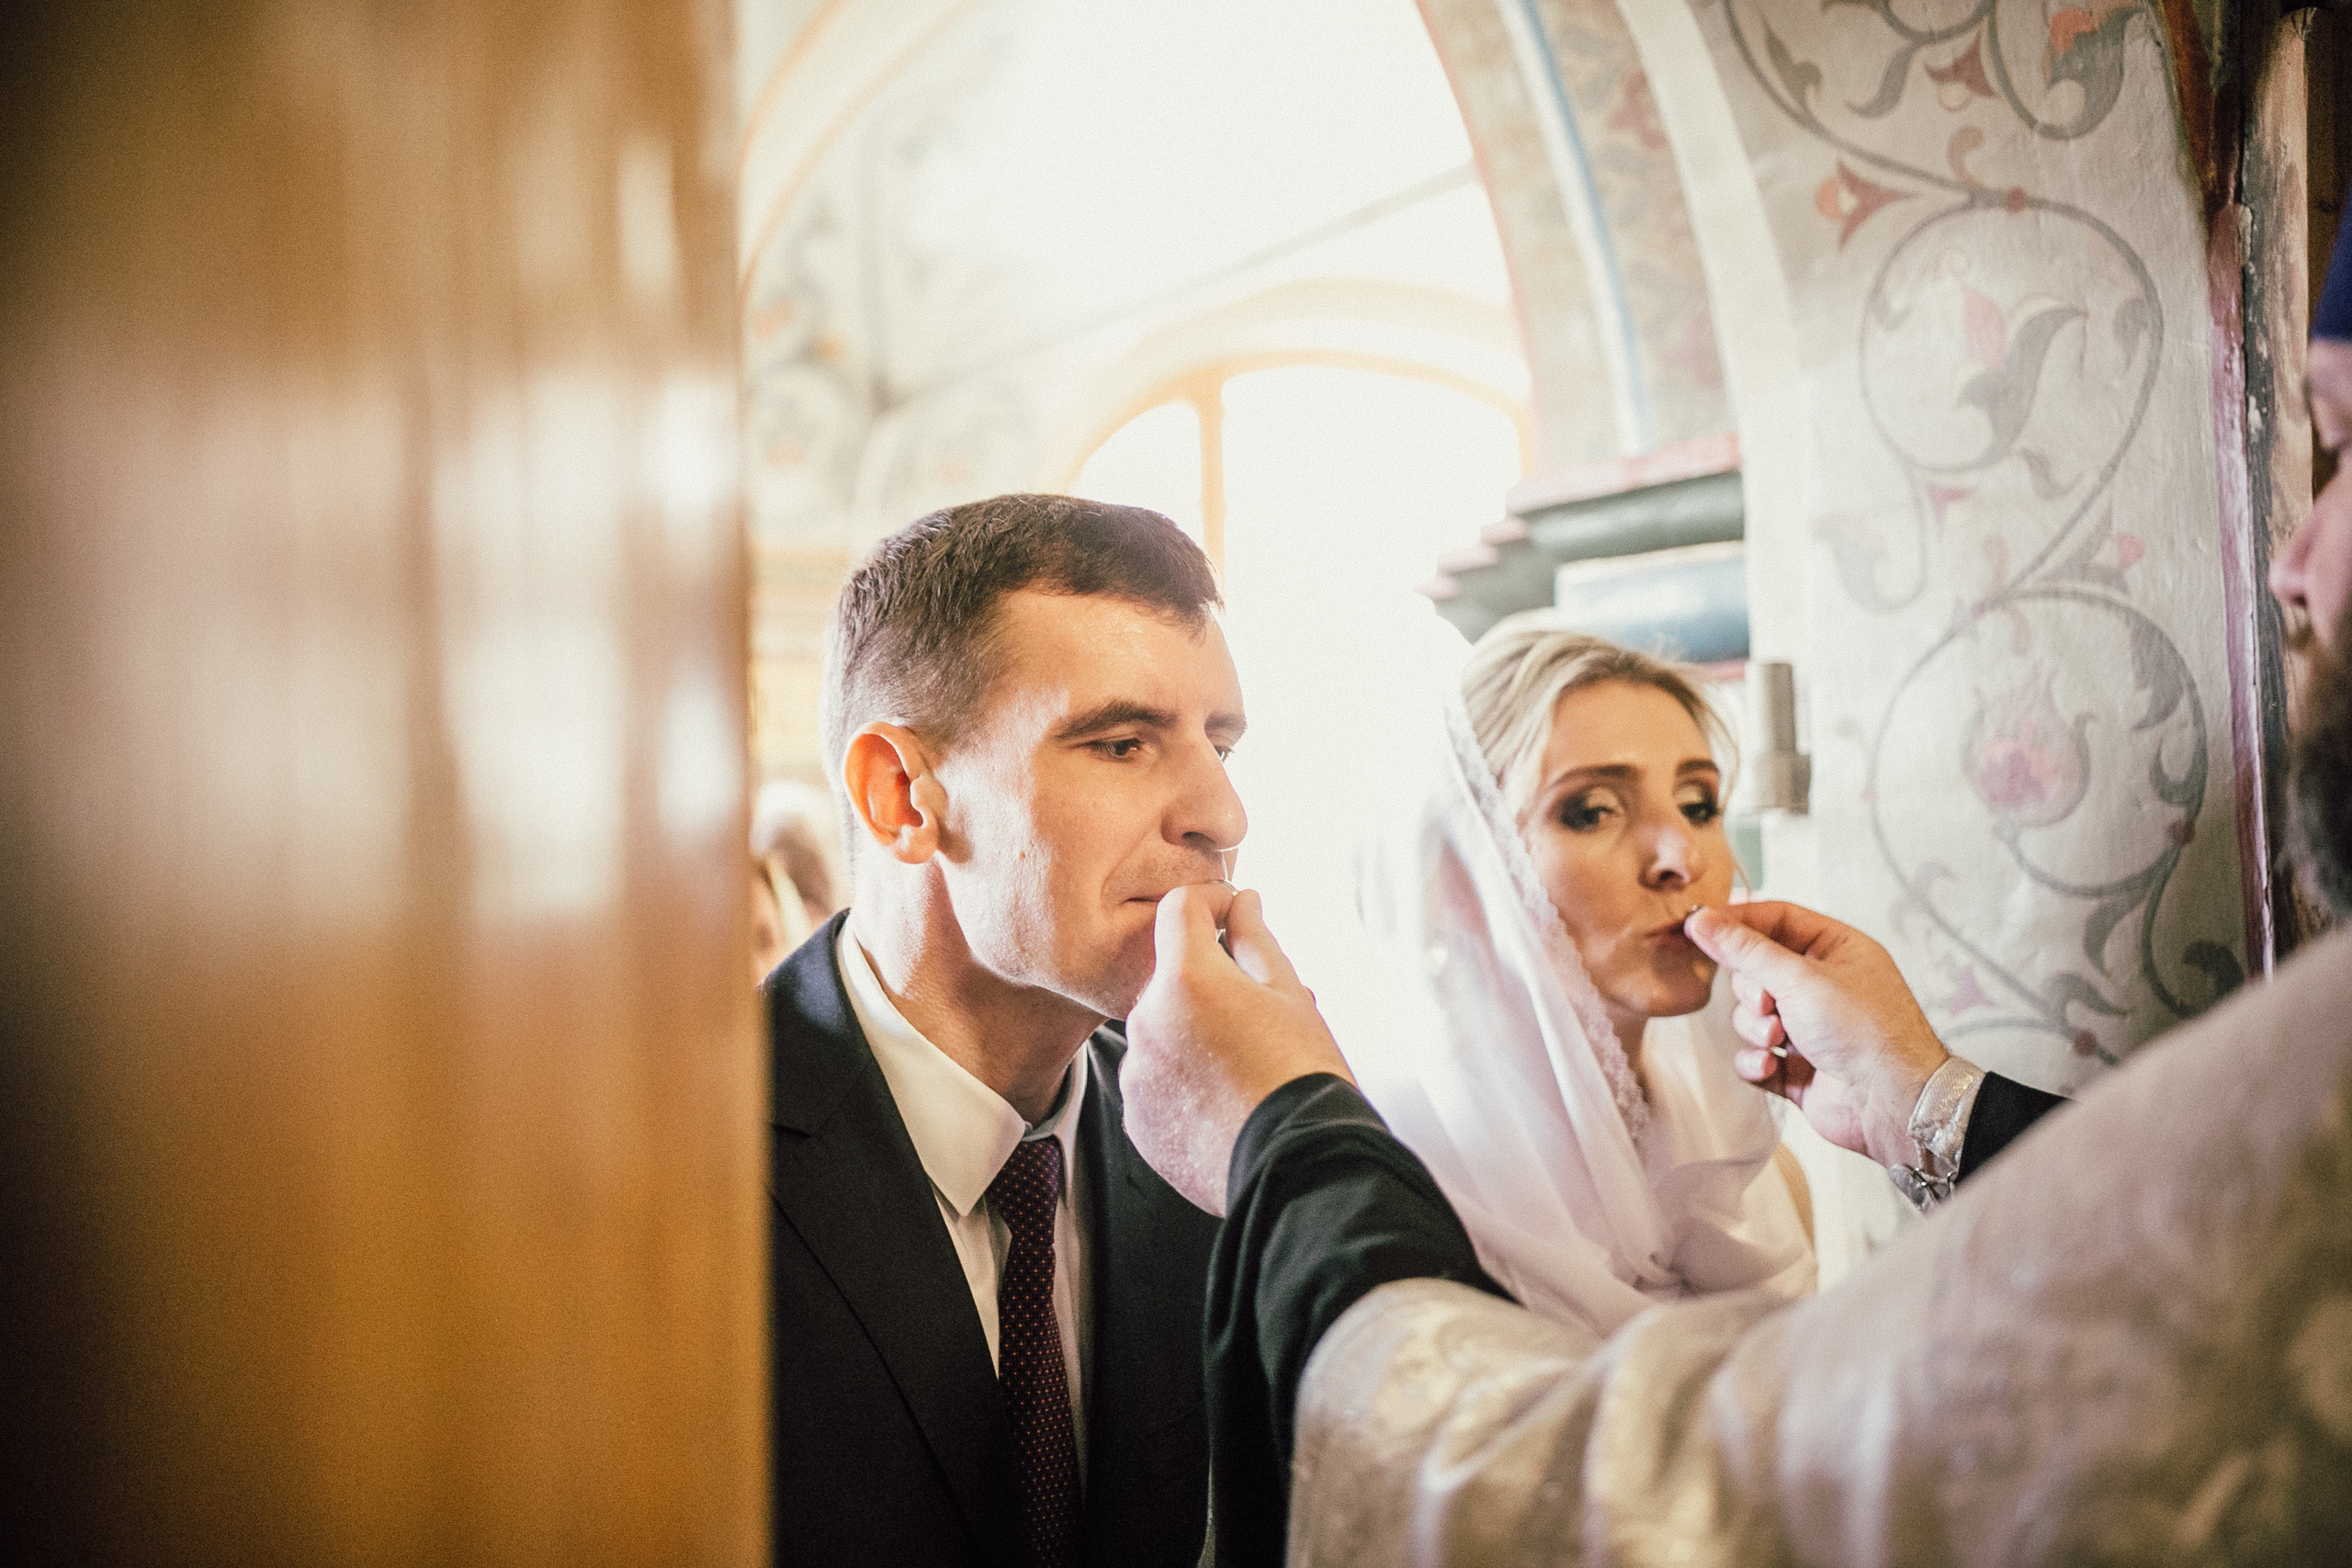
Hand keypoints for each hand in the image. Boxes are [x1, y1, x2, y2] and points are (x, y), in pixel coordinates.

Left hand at [1119, 883, 1351, 1215]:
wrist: (1298, 1165)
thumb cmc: (1302, 1074)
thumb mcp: (1288, 992)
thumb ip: (1254, 937)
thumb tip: (1241, 901)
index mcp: (1185, 978)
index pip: (1179, 908)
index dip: (1210, 901)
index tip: (1233, 914)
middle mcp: (1145, 1020)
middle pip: (1169, 977)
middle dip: (1207, 981)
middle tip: (1259, 1011)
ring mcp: (1136, 1073)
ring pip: (1161, 1031)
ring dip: (1191, 1034)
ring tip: (1244, 1065)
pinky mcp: (1136, 1117)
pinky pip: (1154, 1081)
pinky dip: (1180, 1081)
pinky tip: (1222, 1099)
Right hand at [1684, 901, 1948, 1166]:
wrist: (1890, 1104)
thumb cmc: (1865, 1031)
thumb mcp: (1800, 978)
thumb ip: (1745, 949)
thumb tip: (1702, 921)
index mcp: (1837, 950)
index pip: (1777, 919)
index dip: (1738, 921)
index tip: (1699, 926)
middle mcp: (1824, 985)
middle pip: (1757, 970)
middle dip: (1753, 991)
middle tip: (1767, 1004)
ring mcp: (1810, 1027)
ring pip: (1752, 1015)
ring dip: (1756, 1028)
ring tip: (1778, 1041)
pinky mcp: (1796, 1066)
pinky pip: (1754, 1054)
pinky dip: (1756, 1060)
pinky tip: (1770, 1066)